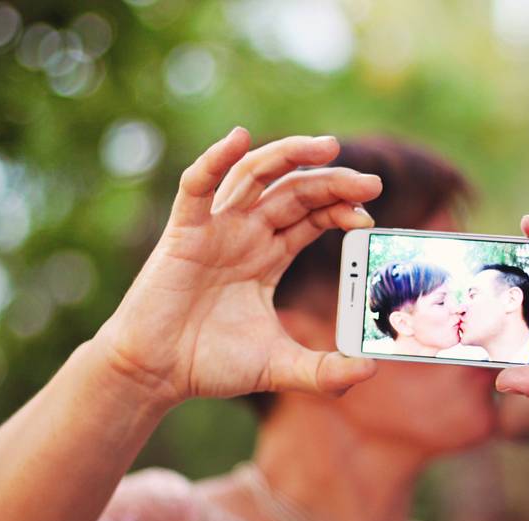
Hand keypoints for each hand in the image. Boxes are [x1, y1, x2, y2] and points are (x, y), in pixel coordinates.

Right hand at [93, 128, 381, 407]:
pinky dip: (213, 160)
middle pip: (295, 191)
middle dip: (333, 181)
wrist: (156, 375)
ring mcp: (215, 230)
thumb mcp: (280, 367)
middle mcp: (246, 235)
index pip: (313, 216)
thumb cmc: (212, 364)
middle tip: (372, 182)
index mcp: (269, 255)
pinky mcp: (183, 235)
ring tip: (328, 147)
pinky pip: (195, 188)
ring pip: (254, 176)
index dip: (341, 209)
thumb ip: (325, 373)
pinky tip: (238, 138)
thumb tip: (370, 372)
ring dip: (289, 155)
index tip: (369, 219)